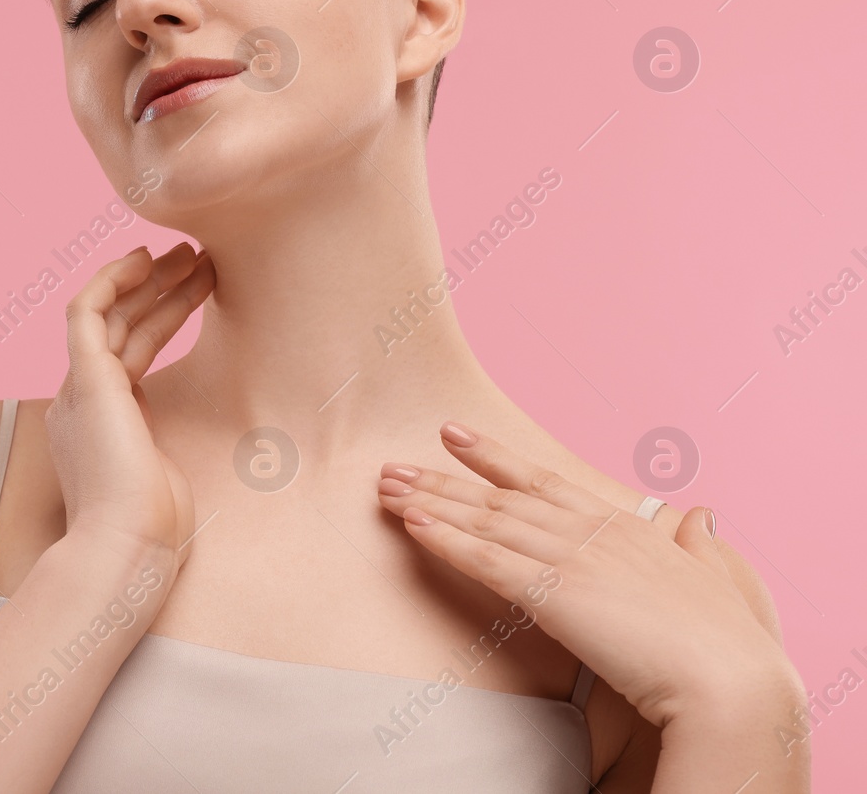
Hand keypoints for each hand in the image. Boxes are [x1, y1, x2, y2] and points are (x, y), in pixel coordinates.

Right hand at [44, 242, 213, 567]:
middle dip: (159, 289)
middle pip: (121, 328)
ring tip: (190, 252)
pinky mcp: (84, 380)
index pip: (130, 352)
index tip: (199, 287)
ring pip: (109, 314)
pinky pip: (87, 311)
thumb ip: (164, 451)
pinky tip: (145, 258)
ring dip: (148, 279)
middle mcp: (81, 403)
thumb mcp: (166, 475)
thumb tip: (184, 447)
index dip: (163, 314)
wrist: (128, 546)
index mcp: (99, 424)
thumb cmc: (154, 528)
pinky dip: (111, 280)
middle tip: (199, 258)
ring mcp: (79, 390)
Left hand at [374, 422, 800, 728]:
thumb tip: (704, 515)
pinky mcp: (553, 594)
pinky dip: (446, 539)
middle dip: (441, 480)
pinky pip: (486, 560)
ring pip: (485, 521)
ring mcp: (571, 559)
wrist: (729, 681)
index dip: (495, 458)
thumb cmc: (729, 643)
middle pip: (500, 498)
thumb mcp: (720, 582)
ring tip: (386, 488)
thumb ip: (703, 547)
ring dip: (430, 503)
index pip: (544, 483)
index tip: (455, 435)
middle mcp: (592, 533)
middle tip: (394, 465)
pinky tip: (412, 524)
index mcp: (625, 528)